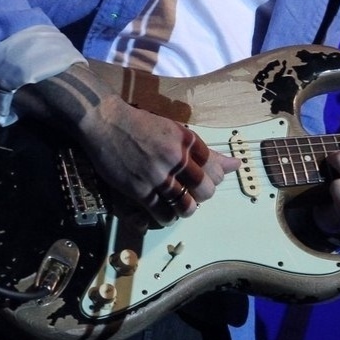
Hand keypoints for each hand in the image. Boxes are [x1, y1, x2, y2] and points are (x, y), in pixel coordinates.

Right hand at [17, 64, 239, 227]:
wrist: (104, 121)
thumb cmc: (139, 123)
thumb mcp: (173, 129)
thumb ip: (201, 150)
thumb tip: (235, 164)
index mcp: (186, 140)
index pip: (214, 167)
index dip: (214, 177)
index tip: (206, 179)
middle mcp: (175, 157)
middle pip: (205, 189)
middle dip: (203, 195)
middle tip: (193, 194)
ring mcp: (157, 174)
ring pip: (186, 205)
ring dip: (187, 210)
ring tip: (181, 207)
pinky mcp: (139, 189)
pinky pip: (162, 212)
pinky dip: (167, 217)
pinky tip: (166, 215)